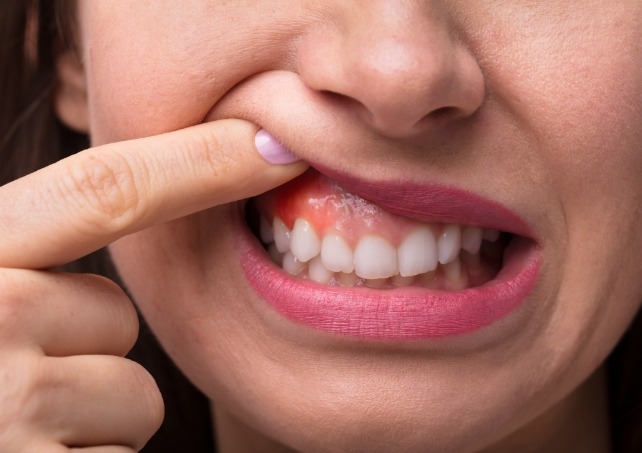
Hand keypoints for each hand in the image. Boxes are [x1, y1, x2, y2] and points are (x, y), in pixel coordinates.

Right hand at [0, 120, 305, 451]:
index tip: (273, 146)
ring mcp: (9, 409)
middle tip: (10, 380)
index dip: (197, 162)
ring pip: (131, 395)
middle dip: (86, 351)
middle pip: (116, 317)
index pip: (103, 189)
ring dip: (91, 418)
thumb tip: (123, 246)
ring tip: (13, 432)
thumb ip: (23, 259)